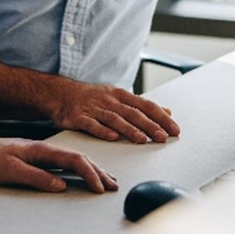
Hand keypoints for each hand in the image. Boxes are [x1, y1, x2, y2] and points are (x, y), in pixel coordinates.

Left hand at [0, 131, 118, 193]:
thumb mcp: (11, 171)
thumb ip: (37, 177)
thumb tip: (60, 185)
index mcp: (41, 151)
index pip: (74, 160)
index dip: (90, 174)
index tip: (100, 188)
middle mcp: (44, 150)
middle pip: (79, 158)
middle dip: (98, 172)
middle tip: (113, 185)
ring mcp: (42, 153)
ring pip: (74, 160)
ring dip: (92, 169)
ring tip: (105, 179)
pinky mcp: (37, 158)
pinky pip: (65, 163)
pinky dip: (79, 169)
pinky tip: (81, 174)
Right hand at [47, 81, 179, 143]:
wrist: (60, 93)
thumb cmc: (92, 98)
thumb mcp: (118, 97)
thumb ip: (142, 106)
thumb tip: (167, 111)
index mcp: (120, 95)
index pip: (145, 105)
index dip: (161, 117)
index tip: (174, 129)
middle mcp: (109, 100)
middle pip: (132, 113)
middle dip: (150, 125)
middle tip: (163, 137)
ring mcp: (93, 108)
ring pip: (114, 119)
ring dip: (129, 130)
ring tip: (142, 140)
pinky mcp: (78, 117)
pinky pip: (91, 125)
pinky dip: (103, 131)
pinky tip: (113, 138)